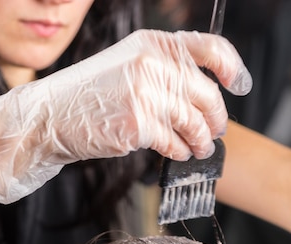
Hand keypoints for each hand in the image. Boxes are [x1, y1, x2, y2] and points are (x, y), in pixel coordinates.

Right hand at [0, 29, 251, 203]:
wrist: (51, 116)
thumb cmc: (88, 97)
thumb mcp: (126, 66)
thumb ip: (161, 72)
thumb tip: (198, 95)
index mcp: (151, 43)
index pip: (209, 48)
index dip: (232, 68)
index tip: (239, 85)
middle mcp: (151, 63)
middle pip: (206, 93)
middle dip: (216, 117)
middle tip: (216, 131)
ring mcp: (144, 94)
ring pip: (193, 121)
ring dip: (202, 140)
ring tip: (200, 148)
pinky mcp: (138, 124)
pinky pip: (174, 142)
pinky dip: (181, 151)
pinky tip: (179, 154)